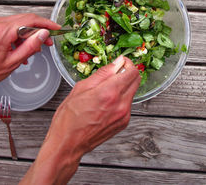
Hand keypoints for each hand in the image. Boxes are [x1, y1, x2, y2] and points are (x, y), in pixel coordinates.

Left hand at [0, 13, 60, 91]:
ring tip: (34, 49)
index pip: (30, 20)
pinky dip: (19, 36)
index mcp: (2, 31)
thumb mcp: (13, 62)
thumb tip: (43, 34)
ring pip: (19, 23)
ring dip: (29, 34)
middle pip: (26, 20)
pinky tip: (22, 49)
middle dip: (39, 30)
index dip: (46, 24)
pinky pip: (10, 27)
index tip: (56, 29)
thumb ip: (30, 46)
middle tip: (48, 42)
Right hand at [21, 56, 140, 183]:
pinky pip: (127, 104)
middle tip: (115, 72)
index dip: (127, 63)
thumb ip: (102, 73)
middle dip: (128, 72)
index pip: (131, 71)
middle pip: (136, 80)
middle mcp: (120, 104)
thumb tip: (116, 63)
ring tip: (106, 89)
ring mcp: (124, 115)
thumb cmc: (69, 118)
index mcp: (109, 92)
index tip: (120, 62)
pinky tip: (106, 102)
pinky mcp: (123, 123)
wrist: (68, 143)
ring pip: (132, 92)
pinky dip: (121, 99)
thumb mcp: (81, 88)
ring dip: (123, 86)